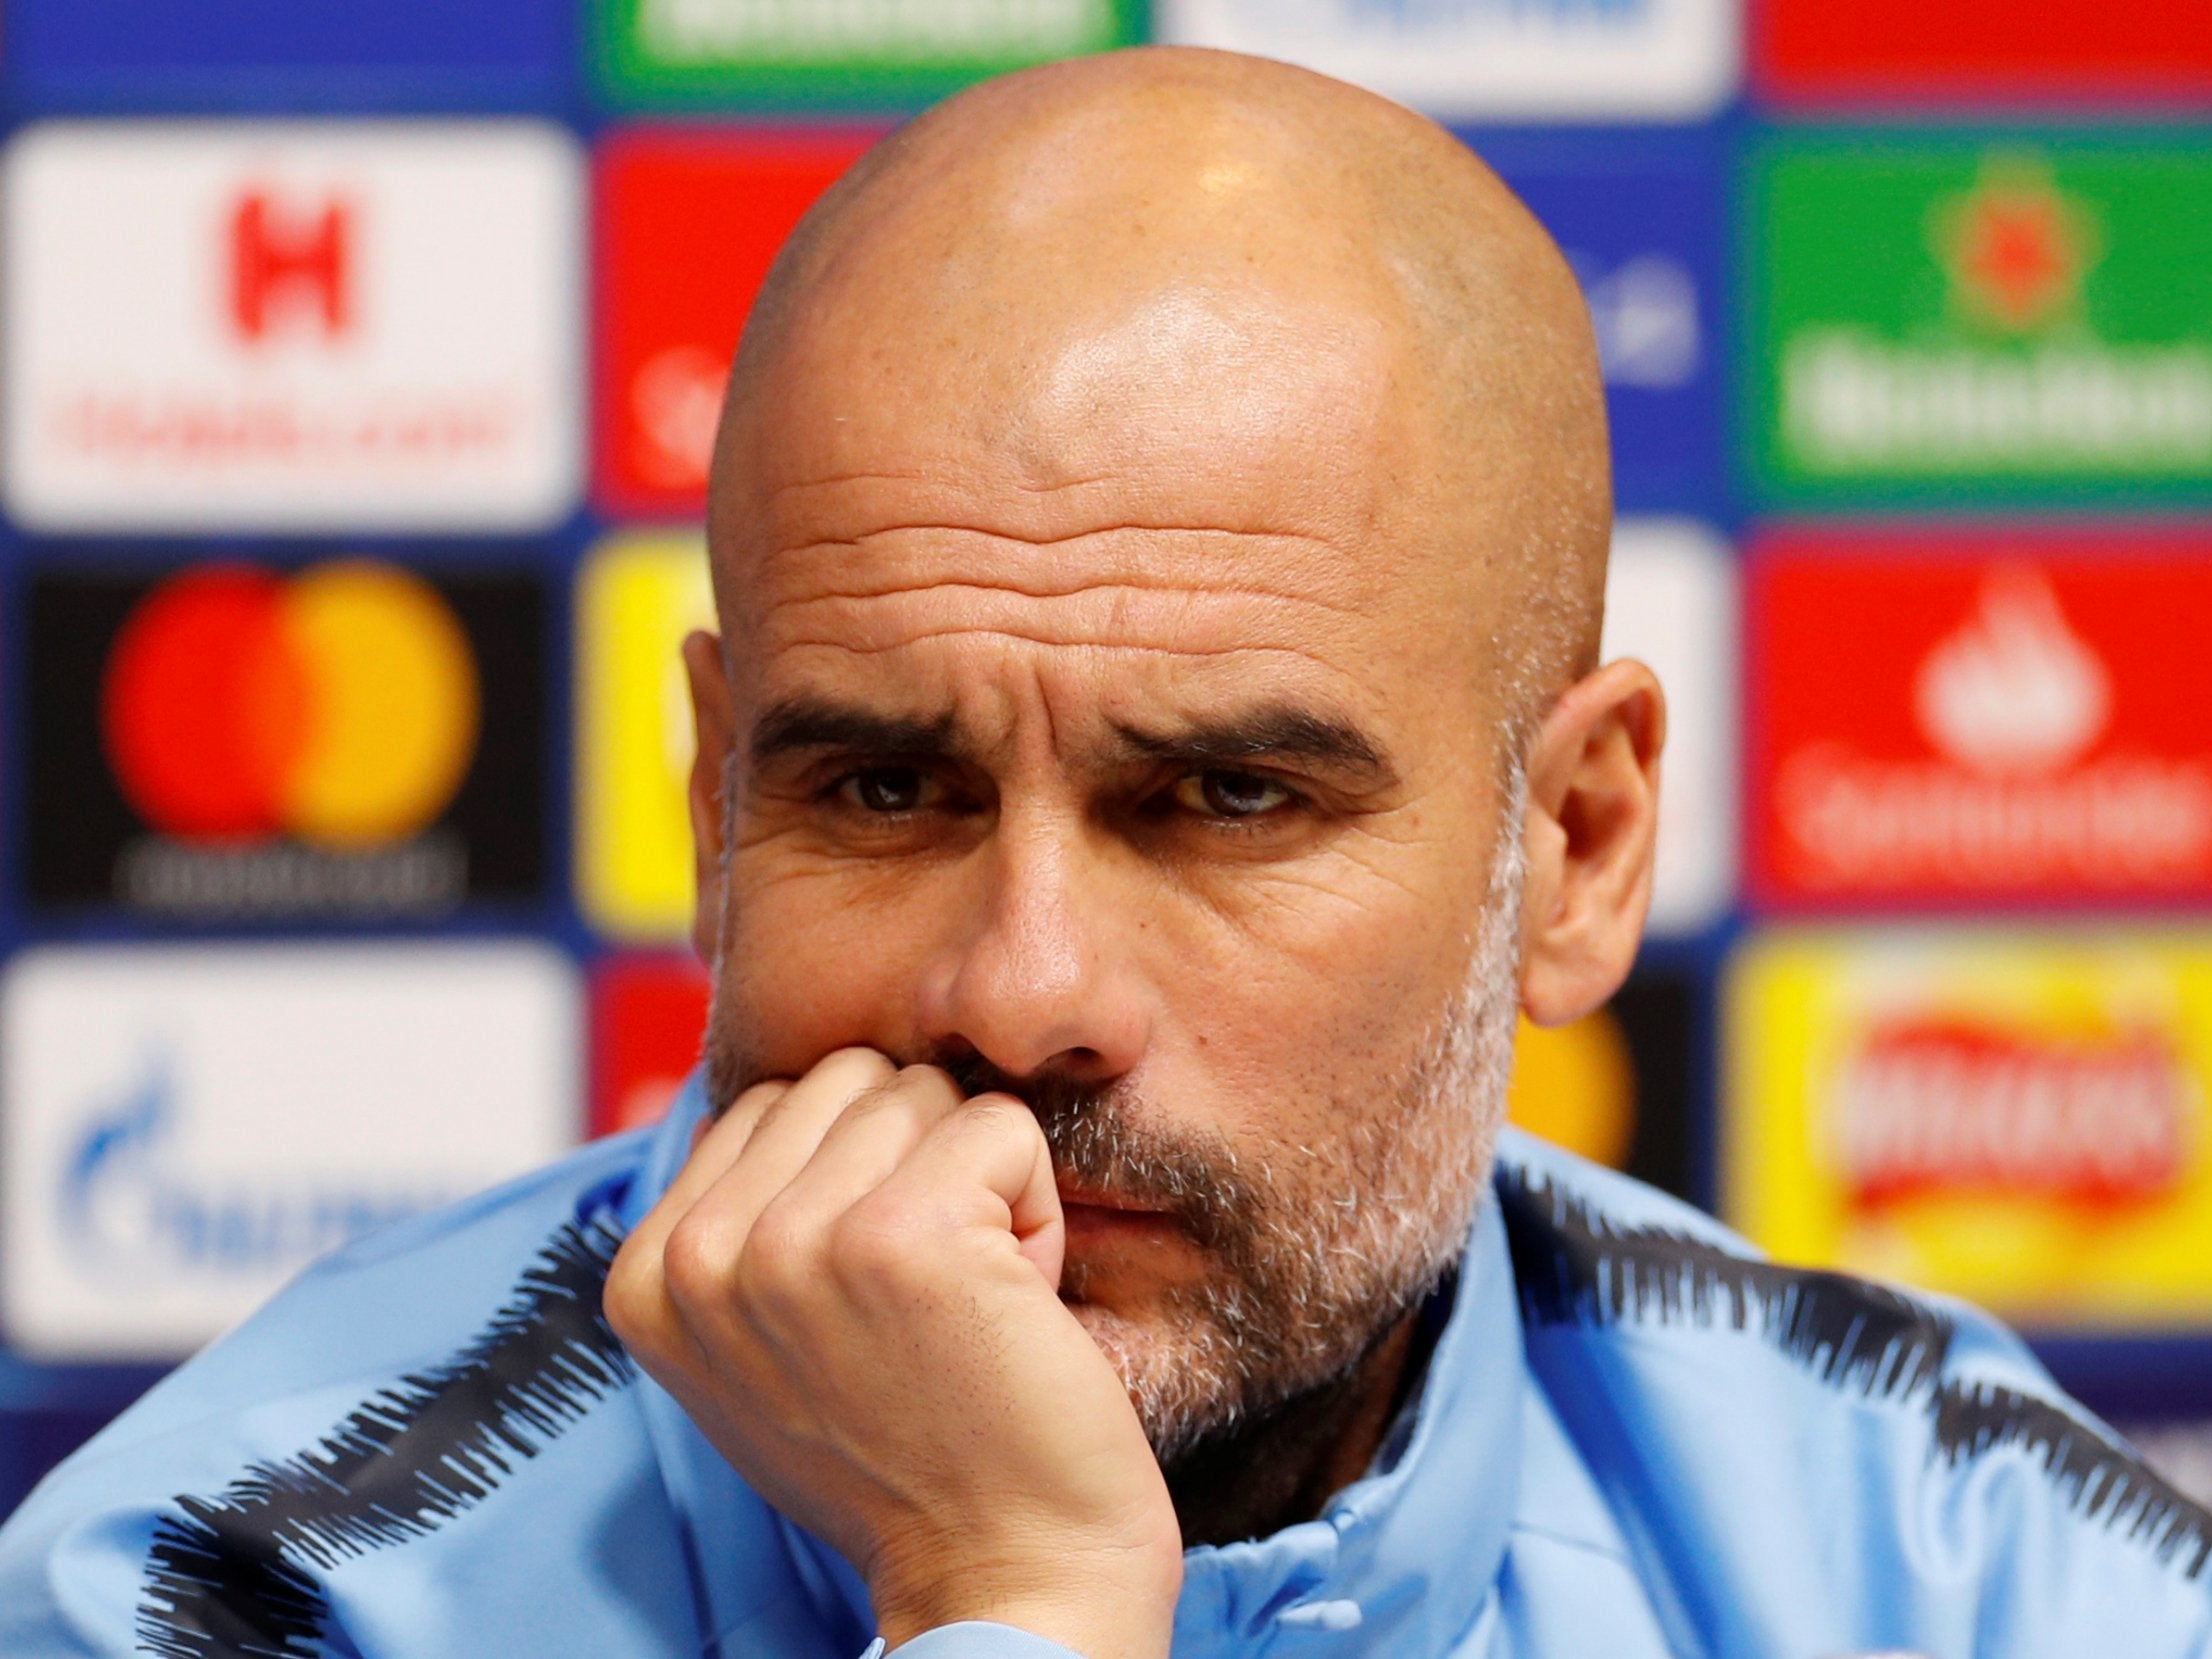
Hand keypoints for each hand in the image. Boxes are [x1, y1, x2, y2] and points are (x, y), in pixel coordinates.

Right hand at [606, 1049, 1181, 1658]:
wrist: (1001, 1578)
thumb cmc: (908, 1457)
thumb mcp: (766, 1344)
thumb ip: (745, 1221)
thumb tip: (780, 1091)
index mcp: (650, 1275)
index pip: (777, 1098)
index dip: (856, 1180)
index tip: (868, 1303)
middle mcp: (700, 1255)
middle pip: (852, 1077)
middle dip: (917, 1164)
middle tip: (928, 1301)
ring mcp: (791, 1241)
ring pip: (927, 1091)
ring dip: (979, 1187)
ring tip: (966, 1306)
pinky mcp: (900, 1234)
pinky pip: (1002, 1125)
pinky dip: (1037, 1208)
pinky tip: (1011, 1308)